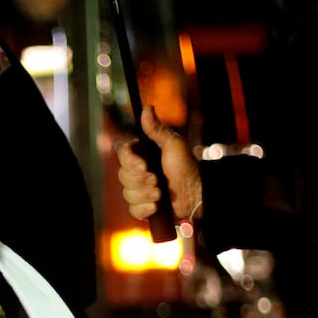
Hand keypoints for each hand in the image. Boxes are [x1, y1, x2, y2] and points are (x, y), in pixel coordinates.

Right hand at [116, 106, 201, 221]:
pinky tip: (156, 206)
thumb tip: (147, 108)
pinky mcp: (144, 206)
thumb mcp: (173, 145)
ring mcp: (140, 189)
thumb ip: (157, 129)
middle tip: (157, 180)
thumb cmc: (187, 168)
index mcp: (143, 154)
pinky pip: (133, 209)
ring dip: (145, 195)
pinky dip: (145, 209)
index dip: (129, 161)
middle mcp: (139, 171)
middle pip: (122, 175)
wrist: (195, 195)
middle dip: (140, 180)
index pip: (122, 153)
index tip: (144, 166)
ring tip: (160, 194)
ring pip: (127, 193)